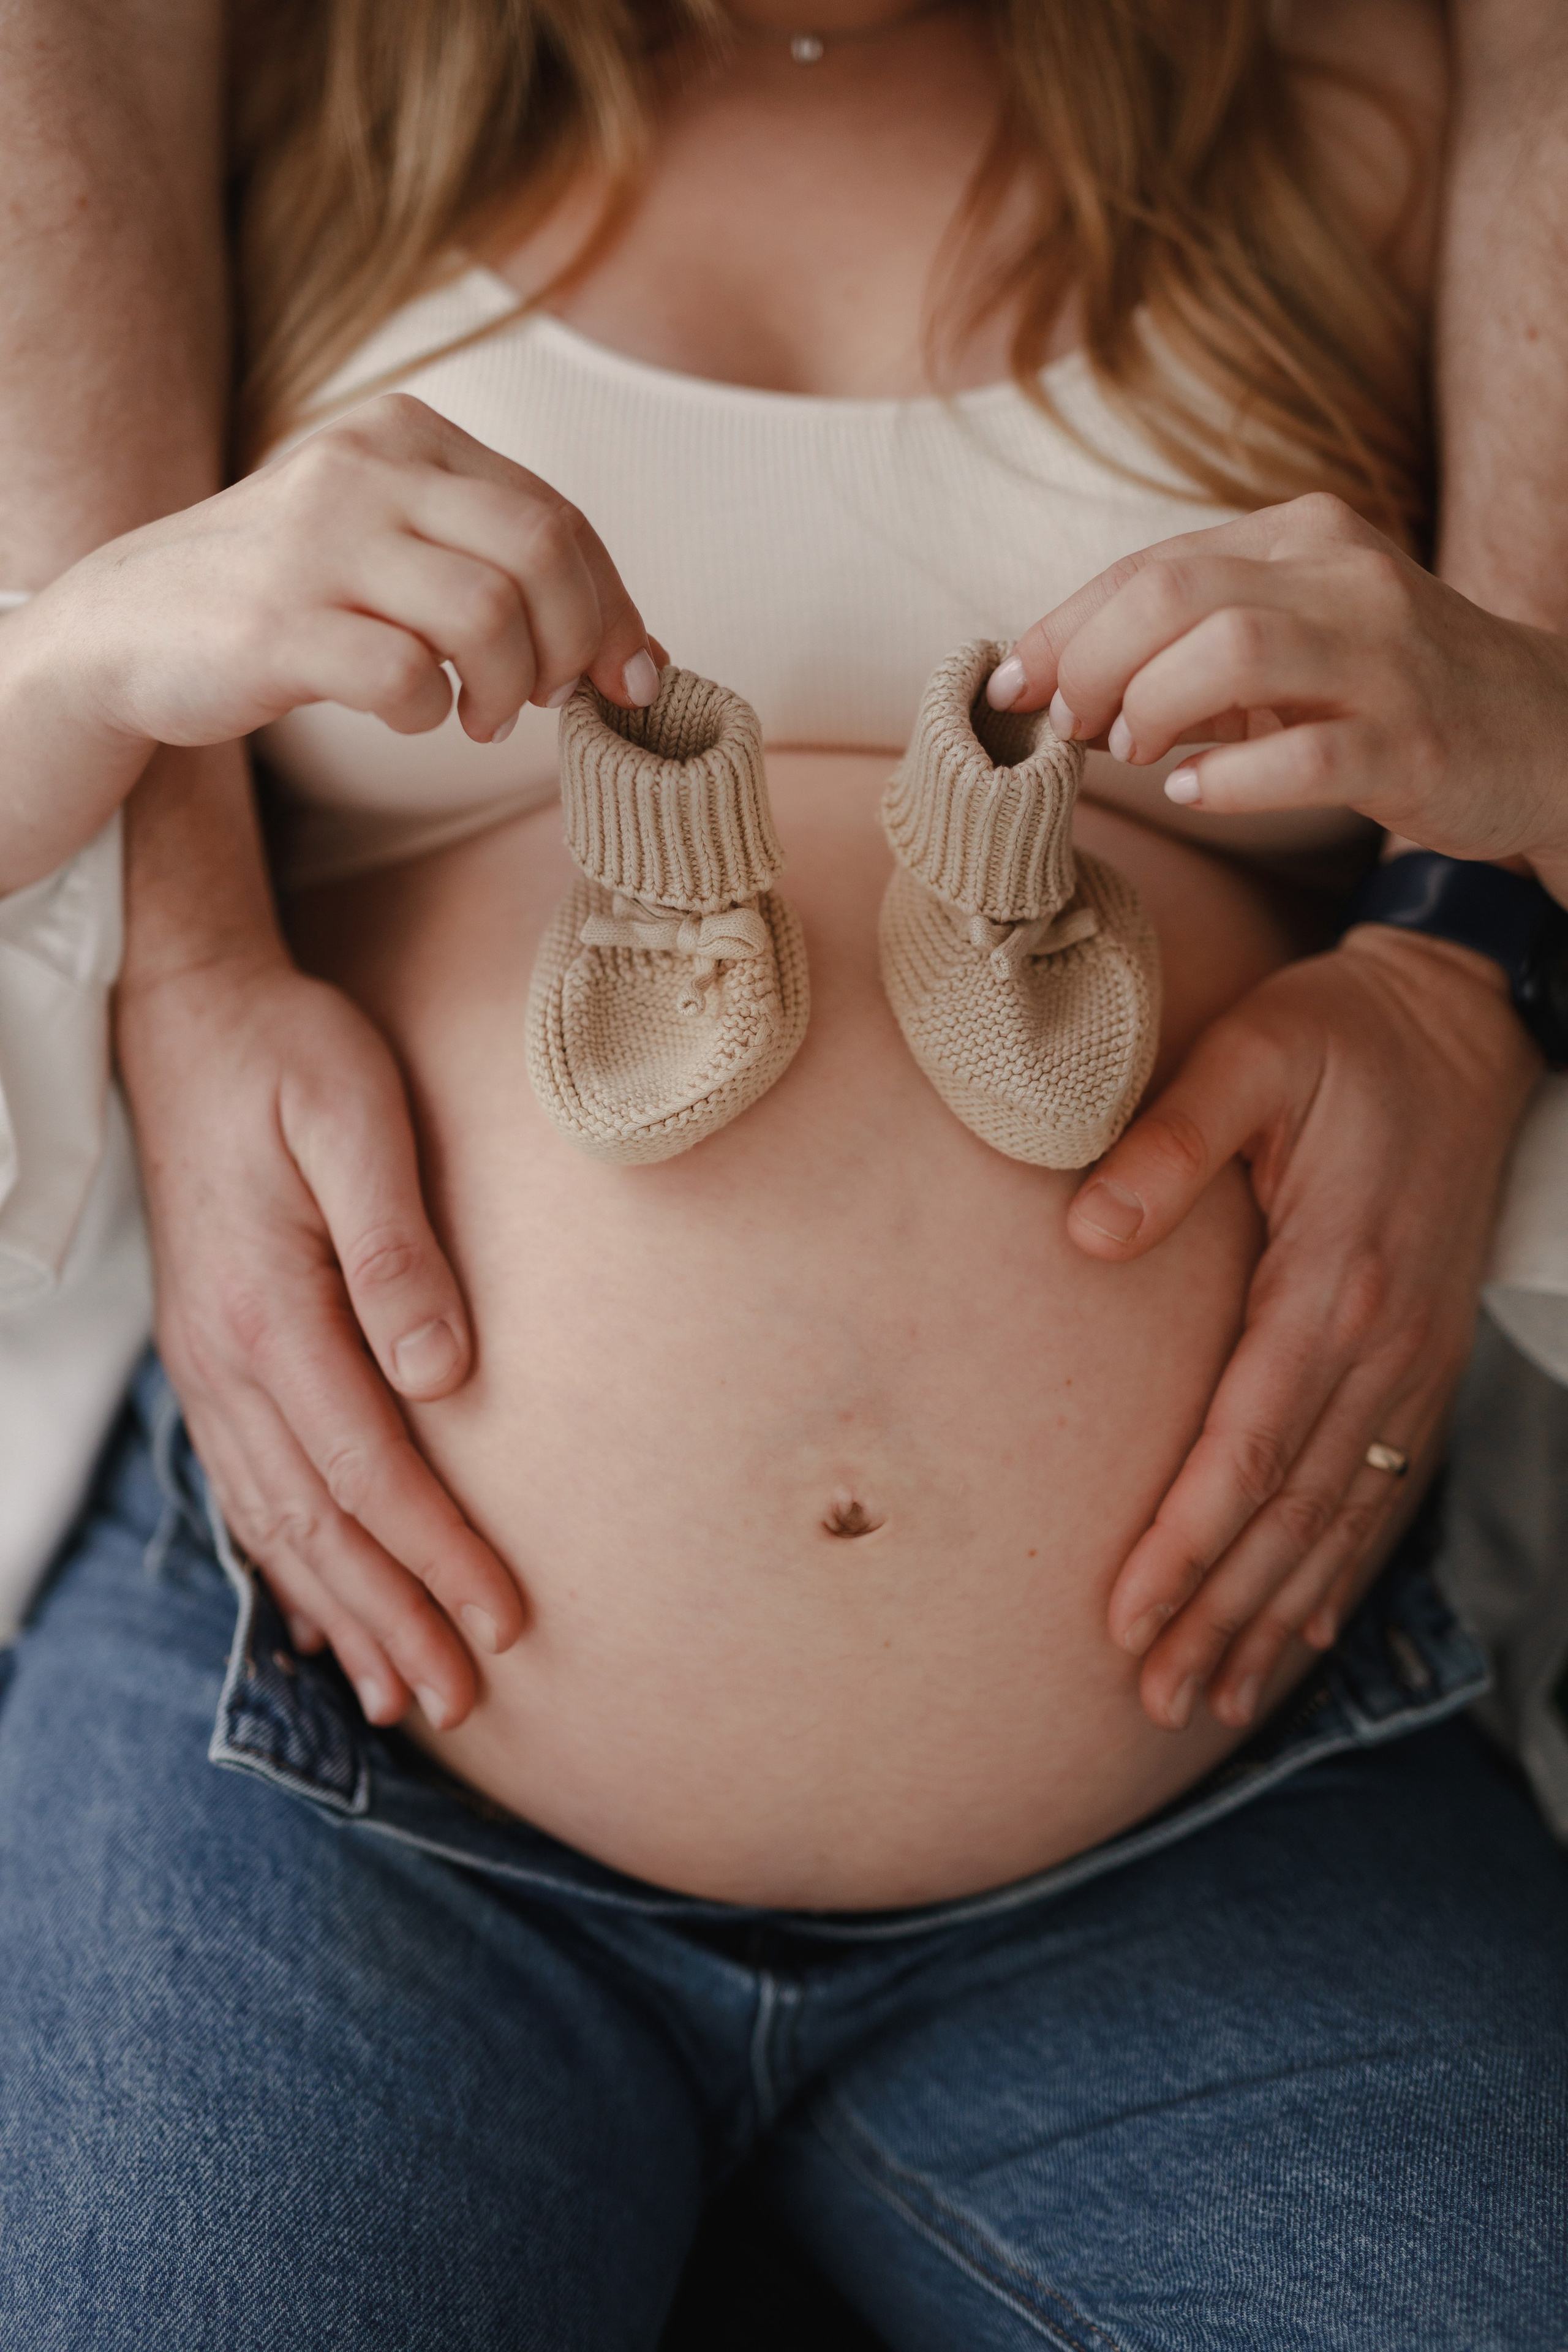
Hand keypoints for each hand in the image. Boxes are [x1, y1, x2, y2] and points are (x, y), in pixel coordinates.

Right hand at [4, 391, 664, 880]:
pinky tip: (413, 716)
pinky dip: (429, 713)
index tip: (623, 675)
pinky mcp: (278, 623)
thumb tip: (638, 651)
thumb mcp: (396, 544)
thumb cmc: (293, 595)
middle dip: (572, 642)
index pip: (560, 515)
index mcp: (409, 435)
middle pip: (543, 550)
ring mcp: (318, 541)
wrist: (132, 626)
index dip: (613, 608)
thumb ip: (504, 570)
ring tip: (480, 716)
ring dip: (507, 688)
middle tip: (542, 697)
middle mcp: (367, 467)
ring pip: (489, 614)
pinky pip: (406, 675)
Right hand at [117, 939, 525, 1730]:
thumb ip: (398, 1248)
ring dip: (340, 1612)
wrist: (189, 1019)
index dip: (438, 1555)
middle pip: (318, 1522)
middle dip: (394, 1618)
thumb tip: (447, 1375)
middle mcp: (225, 1361)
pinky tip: (317, 1616)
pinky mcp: (212, 1357)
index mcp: (270, 1313)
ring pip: (274, 1522)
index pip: (370, 1469)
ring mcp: (207, 1366)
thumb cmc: (290, 1059)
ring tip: (396, 1693)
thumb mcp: (356, 1120)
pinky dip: (286, 1563)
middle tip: (460, 1701)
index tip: (505, 1621)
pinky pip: (245, 1488)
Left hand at [989, 494, 1567, 894]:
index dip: (1063, 628)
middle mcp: (1343, 578)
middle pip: (1175, 595)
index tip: (1010, 688)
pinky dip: (1231, 778)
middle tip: (1069, 726)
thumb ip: (1186, 648)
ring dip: (1153, 707)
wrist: (1542, 731)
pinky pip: (1306, 752)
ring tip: (1134, 751)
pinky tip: (1193, 792)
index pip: (1151, 566)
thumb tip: (1059, 685)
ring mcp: (1384, 658)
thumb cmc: (1387, 688)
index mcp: (1301, 537)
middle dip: (1093, 663)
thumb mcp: (1289, 640)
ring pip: (1233, 651)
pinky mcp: (1413, 741)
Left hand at [1067, 924, 1540, 1731]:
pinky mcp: (1425, 1365)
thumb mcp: (1253, 1055)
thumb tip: (1083, 1231)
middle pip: (1290, 1514)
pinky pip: (1384, 1496)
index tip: (1124, 1618)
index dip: (1185, 1543)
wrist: (1462, 1028)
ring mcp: (1415, 1366)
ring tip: (1212, 1699)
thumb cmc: (1342, 1040)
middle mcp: (1383, 1348)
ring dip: (1275, 1617)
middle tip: (1156, 1696)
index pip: (1246, 1448)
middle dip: (1220, 1613)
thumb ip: (1168, 1142)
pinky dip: (1340, 1575)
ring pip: (1339, 1524)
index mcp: (1331, 1285)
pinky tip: (1302, 1633)